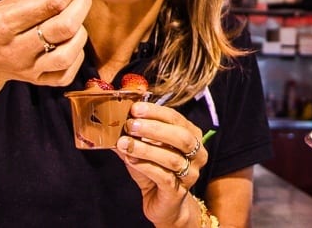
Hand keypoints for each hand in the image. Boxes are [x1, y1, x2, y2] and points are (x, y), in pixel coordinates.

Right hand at [0, 0, 90, 86]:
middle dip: (82, 3)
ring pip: (69, 53)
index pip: (51, 3)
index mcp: (5, 23)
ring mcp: (28, 68)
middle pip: (65, 26)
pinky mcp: (37, 81)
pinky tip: (71, 43)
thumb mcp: (7, 4)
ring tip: (76, 20)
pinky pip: (67, 73)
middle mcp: (16, 48)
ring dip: (81, 32)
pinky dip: (77, 56)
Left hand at [115, 101, 208, 225]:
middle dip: (155, 129)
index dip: (156, 112)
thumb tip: (113, 118)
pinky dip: (145, 166)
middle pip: (181, 137)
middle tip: (131, 125)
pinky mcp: (179, 191)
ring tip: (124, 143)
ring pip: (171, 158)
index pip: (177, 119)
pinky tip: (130, 160)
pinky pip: (164, 176)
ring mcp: (191, 174)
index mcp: (192, 136)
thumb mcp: (145, 148)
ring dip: (145, 149)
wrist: (162, 203)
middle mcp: (198, 154)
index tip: (135, 109)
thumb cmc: (154, 170)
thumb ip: (135, 134)